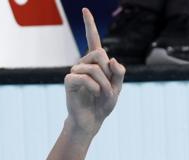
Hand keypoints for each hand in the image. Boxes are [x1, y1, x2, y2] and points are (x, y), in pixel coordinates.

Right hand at [64, 8, 124, 134]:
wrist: (92, 120)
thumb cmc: (104, 103)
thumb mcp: (118, 89)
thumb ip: (119, 74)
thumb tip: (112, 58)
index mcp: (97, 63)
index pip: (93, 40)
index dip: (89, 25)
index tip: (84, 9)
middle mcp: (84, 64)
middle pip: (100, 53)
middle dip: (109, 71)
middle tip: (109, 87)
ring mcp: (75, 72)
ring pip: (94, 68)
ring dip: (103, 83)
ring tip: (102, 94)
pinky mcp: (69, 82)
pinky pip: (83, 78)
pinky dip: (93, 87)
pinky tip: (93, 94)